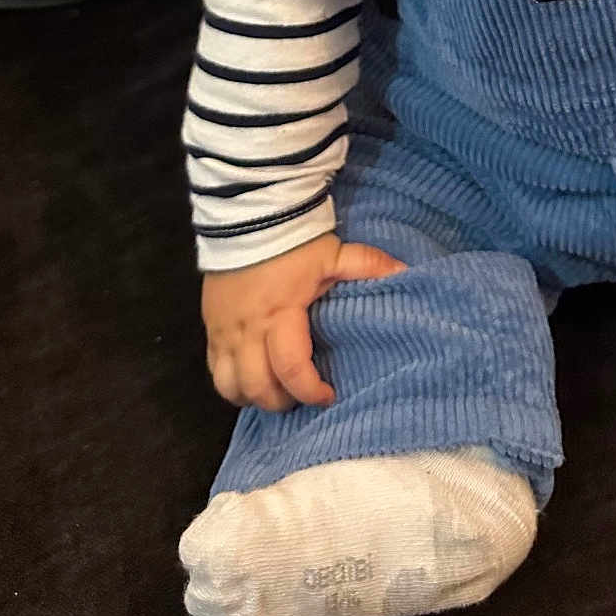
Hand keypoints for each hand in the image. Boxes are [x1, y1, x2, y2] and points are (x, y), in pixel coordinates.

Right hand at [202, 233, 404, 411]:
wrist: (245, 213)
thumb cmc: (292, 239)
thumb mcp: (333, 252)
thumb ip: (367, 266)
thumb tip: (406, 272)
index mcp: (279, 316)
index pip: (290, 370)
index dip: (309, 391)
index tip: (328, 395)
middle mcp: (247, 330)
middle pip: (257, 388)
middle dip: (282, 402)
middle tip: (303, 396)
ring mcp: (223, 330)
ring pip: (229, 386)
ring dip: (253, 396)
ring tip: (276, 388)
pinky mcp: (210, 326)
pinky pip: (214, 369)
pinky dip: (232, 382)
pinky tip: (251, 377)